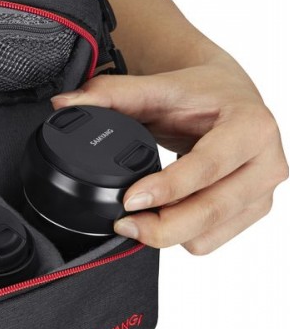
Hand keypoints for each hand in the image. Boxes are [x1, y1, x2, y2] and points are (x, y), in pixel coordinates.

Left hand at [51, 54, 287, 253]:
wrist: (233, 98)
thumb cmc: (201, 92)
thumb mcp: (158, 86)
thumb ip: (110, 93)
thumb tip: (62, 103)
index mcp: (250, 126)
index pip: (208, 166)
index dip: (168, 188)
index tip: (129, 200)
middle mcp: (267, 162)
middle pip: (211, 211)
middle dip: (161, 225)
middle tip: (122, 222)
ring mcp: (263, 192)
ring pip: (209, 234)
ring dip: (168, 233)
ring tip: (138, 216)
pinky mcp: (253, 212)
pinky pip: (211, 242)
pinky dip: (182, 236)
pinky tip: (164, 215)